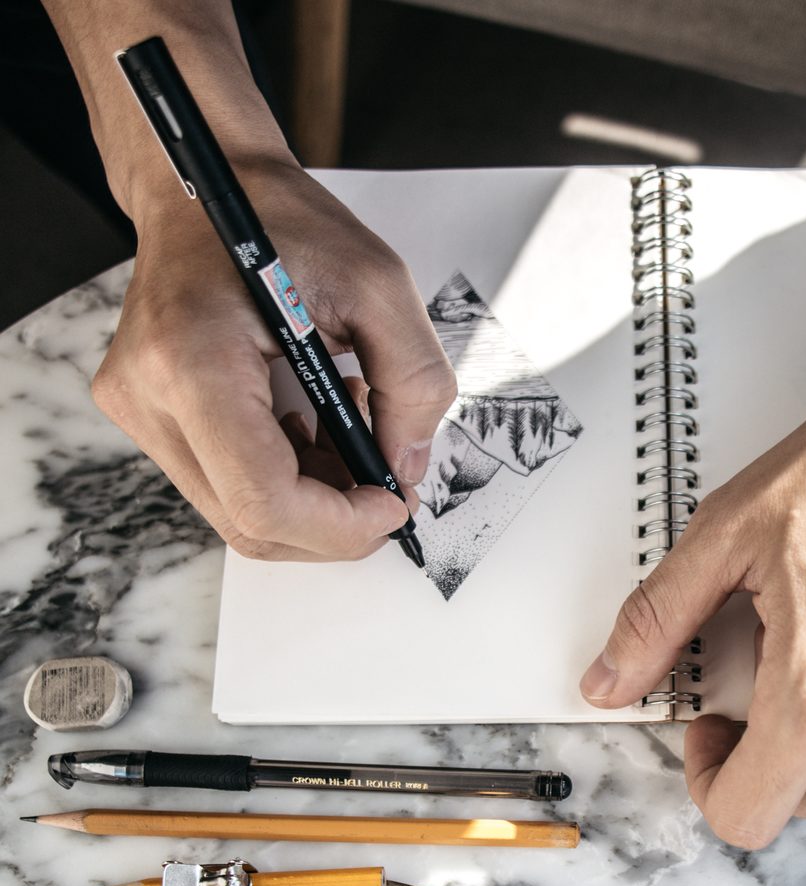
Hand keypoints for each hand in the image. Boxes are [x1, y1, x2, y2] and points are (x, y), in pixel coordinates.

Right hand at [92, 158, 455, 559]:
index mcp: (193, 362)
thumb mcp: (380, 285)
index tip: (394, 502)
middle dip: (334, 524)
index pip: (264, 501)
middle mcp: (148, 398)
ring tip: (354, 436)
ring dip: (314, 503)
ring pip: (240, 514)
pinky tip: (319, 429)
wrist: (207, 186)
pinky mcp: (149, 417)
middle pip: (251, 524)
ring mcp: (139, 413)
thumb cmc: (282, 221)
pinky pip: (227, 484)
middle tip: (388, 484)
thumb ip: (413, 382)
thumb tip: (408, 467)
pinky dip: (287, 480)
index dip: (341, 526)